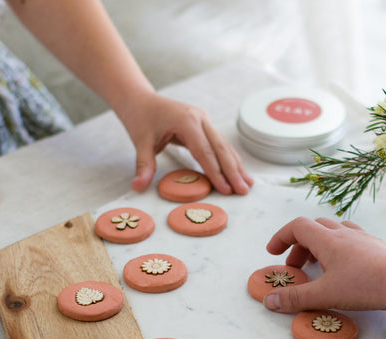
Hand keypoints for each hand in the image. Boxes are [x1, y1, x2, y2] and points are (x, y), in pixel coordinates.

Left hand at [123, 92, 253, 193]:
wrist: (142, 100)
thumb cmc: (141, 120)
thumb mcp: (140, 142)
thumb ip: (144, 165)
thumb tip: (137, 187)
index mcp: (186, 121)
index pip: (205, 152)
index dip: (216, 172)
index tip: (226, 190)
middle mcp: (200, 119)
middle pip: (221, 148)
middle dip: (233, 171)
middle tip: (243, 191)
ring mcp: (205, 121)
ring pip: (225, 146)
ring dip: (237, 166)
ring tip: (248, 184)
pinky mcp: (205, 126)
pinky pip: (220, 145)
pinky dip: (230, 160)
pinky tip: (239, 172)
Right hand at [263, 217, 385, 312]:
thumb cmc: (364, 286)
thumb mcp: (324, 295)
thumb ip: (295, 298)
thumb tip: (269, 301)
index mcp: (327, 240)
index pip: (297, 226)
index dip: (281, 237)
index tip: (273, 253)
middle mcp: (343, 232)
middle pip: (313, 228)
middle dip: (298, 245)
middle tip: (296, 267)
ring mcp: (361, 237)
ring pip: (332, 230)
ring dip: (318, 244)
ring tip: (317, 265)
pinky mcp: (375, 245)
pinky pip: (350, 237)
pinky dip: (337, 246)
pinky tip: (343, 265)